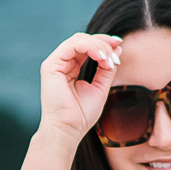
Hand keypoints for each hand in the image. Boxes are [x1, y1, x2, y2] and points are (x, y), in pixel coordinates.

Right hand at [37, 32, 123, 151]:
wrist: (68, 130)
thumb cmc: (81, 115)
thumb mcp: (100, 87)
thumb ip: (107, 69)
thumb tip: (117, 49)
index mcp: (71, 68)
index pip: (87, 47)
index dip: (104, 43)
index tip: (120, 45)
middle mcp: (62, 63)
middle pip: (83, 40)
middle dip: (103, 42)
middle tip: (117, 50)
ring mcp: (55, 63)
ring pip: (79, 40)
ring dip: (99, 45)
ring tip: (110, 58)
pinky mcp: (51, 65)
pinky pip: (72, 45)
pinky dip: (90, 47)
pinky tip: (102, 57)